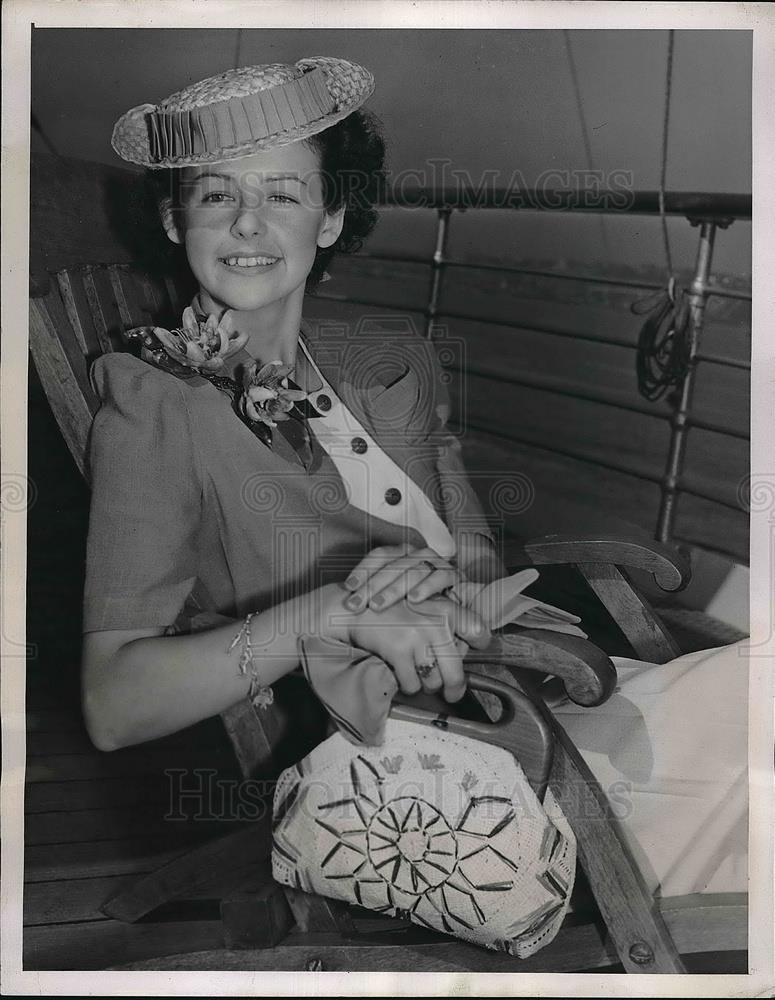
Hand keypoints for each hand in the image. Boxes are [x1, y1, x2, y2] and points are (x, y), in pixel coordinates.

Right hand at [321, 585, 490, 702]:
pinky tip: (399, 671)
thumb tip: (465, 651)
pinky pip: (411, 684)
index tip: (474, 654)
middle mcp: (436, 622)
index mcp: (446, 609)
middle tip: (451, 694)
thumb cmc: (389, 610)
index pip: (479, 631)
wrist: (351, 609)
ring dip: (425, 685)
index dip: (480, 647)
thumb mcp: (423, 606)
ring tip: (415, 672)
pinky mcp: (398, 650)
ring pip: (433, 683)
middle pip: (456, 673)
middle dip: (454, 689)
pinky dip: (406, 685)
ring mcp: (417, 637)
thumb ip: (447, 624)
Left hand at [342, 544, 463, 613]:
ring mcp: (437, 562)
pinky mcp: (454, 574)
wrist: (453, 606)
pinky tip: (414, 600)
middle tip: (356, 604)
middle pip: (393, 565)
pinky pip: (441, 577)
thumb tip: (345, 598)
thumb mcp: (394, 595)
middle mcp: (418, 554)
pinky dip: (427, 587)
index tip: (348, 588)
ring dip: (394, 588)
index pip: (380, 555)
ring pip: (413, 570)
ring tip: (377, 605)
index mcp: (402, 553)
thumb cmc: (416, 601)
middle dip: (371, 585)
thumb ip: (374, 592)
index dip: (363, 569)